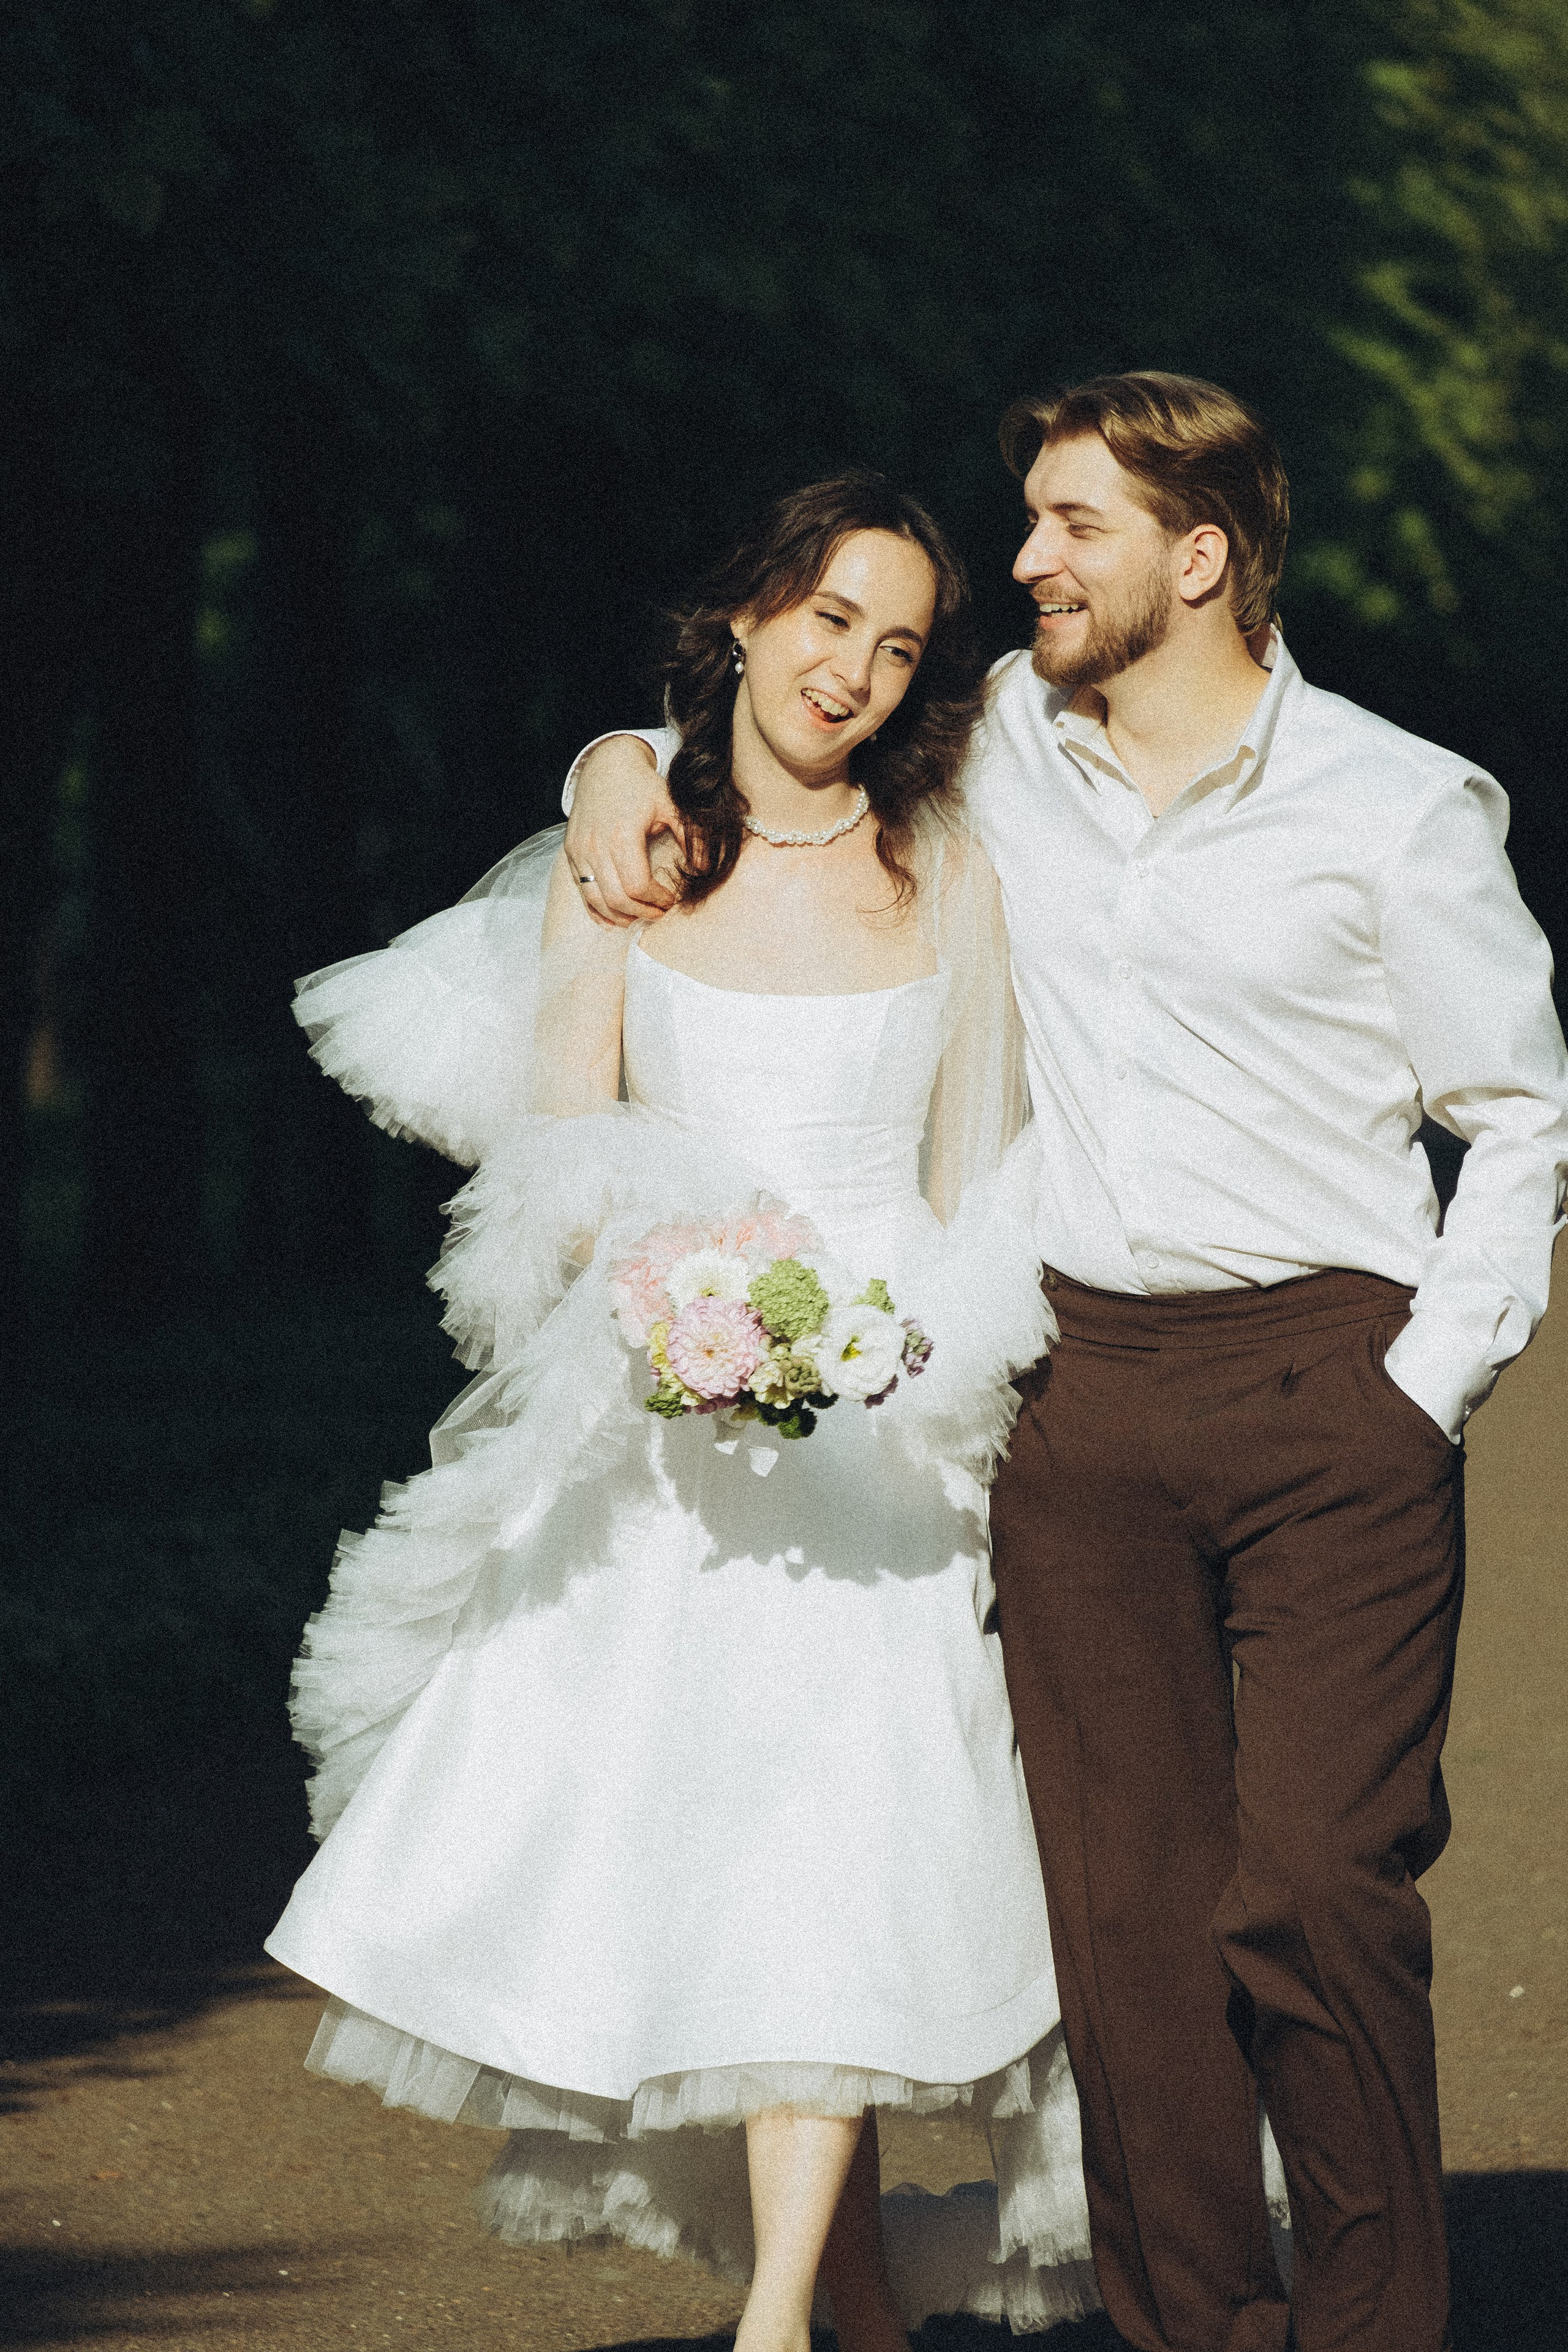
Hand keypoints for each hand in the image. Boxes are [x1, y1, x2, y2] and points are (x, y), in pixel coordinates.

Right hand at [564, 737, 683, 926]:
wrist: (607, 765)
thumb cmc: (642, 787)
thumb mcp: (672, 806)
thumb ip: (693, 837)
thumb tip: (705, 869)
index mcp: (622, 836)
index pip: (637, 886)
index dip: (656, 900)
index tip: (671, 900)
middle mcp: (596, 846)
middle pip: (617, 899)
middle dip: (641, 912)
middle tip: (659, 913)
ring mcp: (580, 851)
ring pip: (596, 900)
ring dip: (619, 916)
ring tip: (639, 916)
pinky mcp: (571, 852)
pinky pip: (581, 891)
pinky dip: (597, 909)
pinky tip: (614, 917)